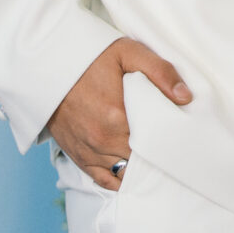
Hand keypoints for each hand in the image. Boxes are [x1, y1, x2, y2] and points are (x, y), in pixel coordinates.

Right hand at [45, 37, 192, 190]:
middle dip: (156, 158)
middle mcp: (102, 140)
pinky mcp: (77, 155)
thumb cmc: (90, 57)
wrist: (47, 64)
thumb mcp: (128, 52)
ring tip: (153, 162)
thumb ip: (160, 72)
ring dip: (138, 170)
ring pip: (123, 174)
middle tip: (170, 150)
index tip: (179, 140)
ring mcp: (89, 151)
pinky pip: (102, 179)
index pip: (155, 144)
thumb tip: (186, 97)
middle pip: (140, 162)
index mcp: (118, 118)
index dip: (168, 144)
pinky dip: (118, 180)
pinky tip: (131, 174)